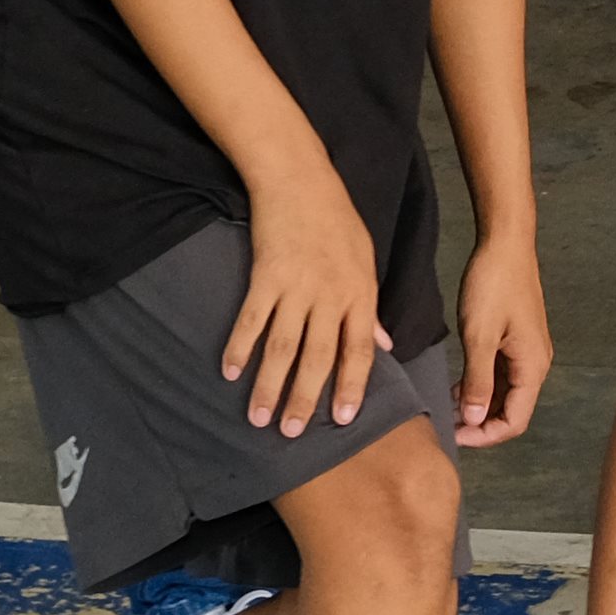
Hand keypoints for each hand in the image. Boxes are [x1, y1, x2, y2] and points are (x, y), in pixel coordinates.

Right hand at [224, 156, 389, 433]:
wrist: (300, 179)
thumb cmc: (337, 221)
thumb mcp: (366, 261)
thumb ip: (371, 308)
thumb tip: (385, 346)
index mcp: (360, 293)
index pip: (359, 350)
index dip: (351, 386)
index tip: (342, 420)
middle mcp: (330, 295)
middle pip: (318, 357)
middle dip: (304, 399)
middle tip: (290, 434)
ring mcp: (296, 287)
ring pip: (282, 347)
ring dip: (269, 385)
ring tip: (258, 418)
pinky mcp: (265, 276)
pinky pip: (251, 320)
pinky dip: (239, 348)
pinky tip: (230, 372)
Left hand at [448, 229, 550, 449]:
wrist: (505, 243)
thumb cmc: (494, 283)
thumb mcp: (479, 336)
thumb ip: (478, 381)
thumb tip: (475, 419)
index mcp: (532, 365)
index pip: (515, 421)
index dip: (485, 436)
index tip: (455, 434)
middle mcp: (535, 363)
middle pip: (512, 411)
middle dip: (481, 423)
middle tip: (447, 424)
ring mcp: (527, 351)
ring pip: (506, 394)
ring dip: (480, 405)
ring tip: (449, 406)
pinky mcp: (517, 340)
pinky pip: (502, 375)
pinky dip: (482, 385)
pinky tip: (458, 385)